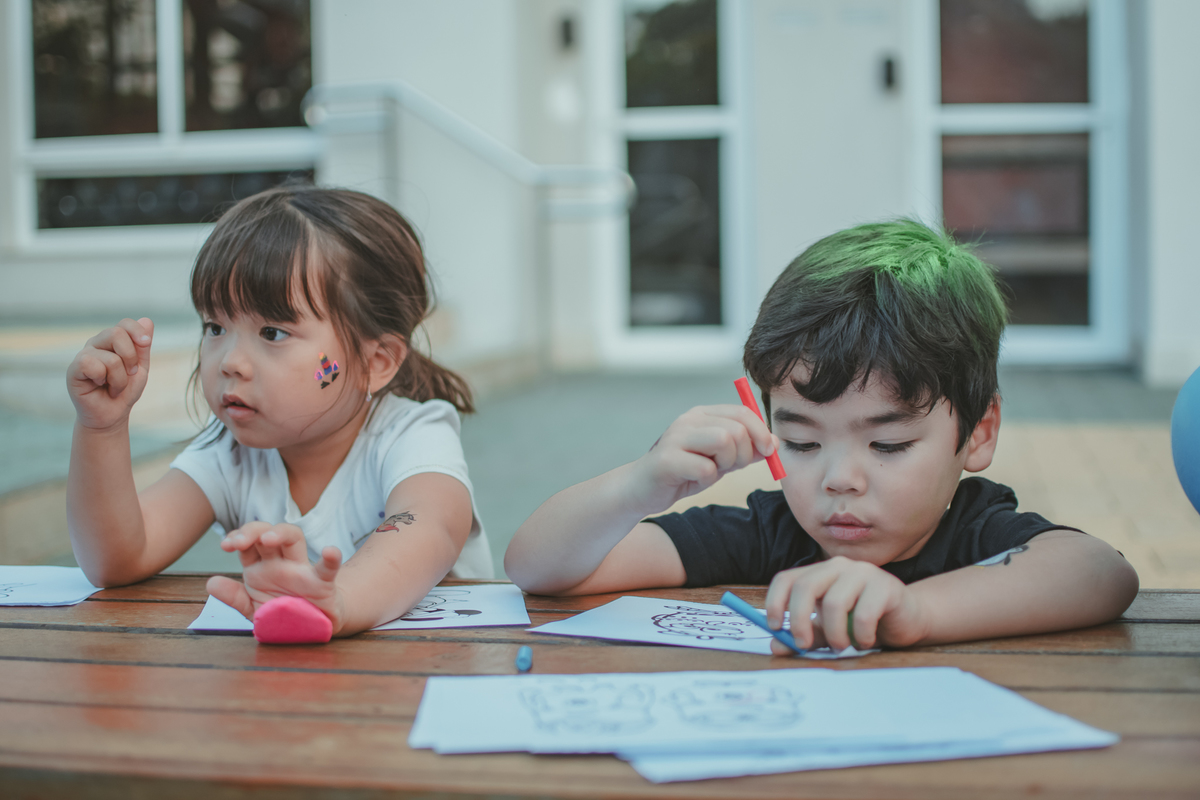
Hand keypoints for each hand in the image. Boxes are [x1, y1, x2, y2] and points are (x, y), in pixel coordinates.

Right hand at [67, 318, 154, 430]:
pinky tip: (99, 386)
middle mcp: (96, 344)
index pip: (124, 324)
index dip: (137, 332)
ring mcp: (83, 355)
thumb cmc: (124, 391)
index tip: (145, 343)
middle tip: (129, 374)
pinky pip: (92, 365)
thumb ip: (142, 347)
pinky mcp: (73, 369)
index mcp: (112, 341)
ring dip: (120, 378)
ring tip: (114, 386)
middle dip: (131, 358)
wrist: (112, 415)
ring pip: (110, 357)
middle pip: (116, 333)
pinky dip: (104, 379)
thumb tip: (147, 320)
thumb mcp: (140, 368)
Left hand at [206, 522, 345, 634]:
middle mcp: (281, 563)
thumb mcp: (253, 608)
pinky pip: (328, 568)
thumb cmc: (282, 613)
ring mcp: (302, 571)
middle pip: (268, 533)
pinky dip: (331, 559)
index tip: (225, 545)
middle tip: (240, 542)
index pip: (248, 543)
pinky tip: (330, 552)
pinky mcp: (323, 584)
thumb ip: (233, 597)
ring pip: (294, 538)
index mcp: (262, 567)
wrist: (311, 630)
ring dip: (281, 533)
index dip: (237, 537)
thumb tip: (211, 583)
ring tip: (268, 539)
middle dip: (253, 530)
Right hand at [627, 405, 778, 512]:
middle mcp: (688, 420)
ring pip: (723, 441)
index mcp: (702, 414)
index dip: (761, 432)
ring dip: (726, 464)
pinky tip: (693, 480)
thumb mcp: (720, 460)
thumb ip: (746, 450)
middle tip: (729, 467)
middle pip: (736, 429)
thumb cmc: (684, 473)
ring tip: (711, 471)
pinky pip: (706, 469)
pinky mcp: (666, 459)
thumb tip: (775, 443)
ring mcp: (675, 437)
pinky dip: (707, 479)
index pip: (742, 412)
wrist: (642, 489)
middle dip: (743, 454)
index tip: (769, 452)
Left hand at [764, 556, 929, 653]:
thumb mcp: (829, 629)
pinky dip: (860, 635)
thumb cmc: (864, 622)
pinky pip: (864, 614)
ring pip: (834, 603)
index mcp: (820, 573)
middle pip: (805, 587)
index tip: (774, 628)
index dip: (774, 602)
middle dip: (799, 621)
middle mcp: (839, 567)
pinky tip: (865, 640)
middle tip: (803, 645)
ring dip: (834, 633)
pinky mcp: (886, 586)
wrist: (908, 619)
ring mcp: (863, 573)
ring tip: (843, 646)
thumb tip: (775, 646)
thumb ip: (805, 635)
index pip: (787, 579)